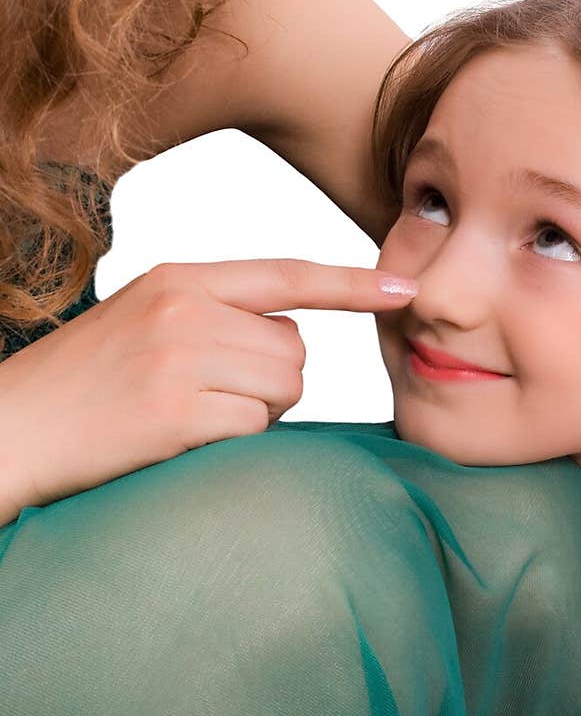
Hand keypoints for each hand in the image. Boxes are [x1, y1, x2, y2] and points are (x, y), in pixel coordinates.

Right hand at [0, 258, 416, 519]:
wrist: (13, 427)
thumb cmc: (84, 383)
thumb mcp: (144, 319)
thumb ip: (214, 314)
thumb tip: (290, 341)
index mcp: (180, 278)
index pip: (287, 274)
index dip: (353, 283)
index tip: (406, 287)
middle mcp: (185, 308)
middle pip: (297, 350)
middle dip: (272, 383)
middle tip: (207, 396)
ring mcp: (180, 357)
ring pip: (285, 389)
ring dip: (255, 413)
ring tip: (192, 415)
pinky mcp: (177, 410)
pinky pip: (255, 427)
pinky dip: (231, 441)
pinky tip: (180, 437)